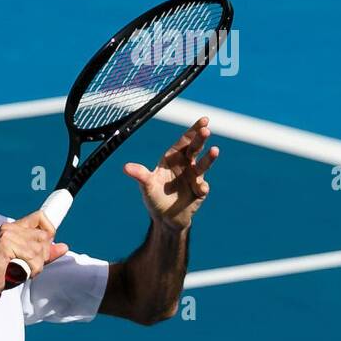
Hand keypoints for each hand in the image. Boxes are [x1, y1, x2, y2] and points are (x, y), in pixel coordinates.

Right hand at [0, 211, 69, 292]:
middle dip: (42, 255)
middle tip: (31, 265)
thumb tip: (64, 247)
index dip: (49, 229)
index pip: (40, 216)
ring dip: (35, 265)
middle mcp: (12, 228)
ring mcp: (7, 235)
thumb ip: (46, 253)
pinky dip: (30, 268)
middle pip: (42, 236)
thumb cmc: (6, 270)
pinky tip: (21, 271)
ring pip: (37, 249)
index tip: (45, 246)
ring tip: (25, 270)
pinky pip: (29, 256)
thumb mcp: (30, 260)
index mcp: (17, 227)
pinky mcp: (4, 245)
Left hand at [123, 116, 219, 232]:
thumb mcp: (147, 186)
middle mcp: (186, 164)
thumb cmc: (155, 198)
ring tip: (215, 151)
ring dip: (209, 158)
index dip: (193, 130)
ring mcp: (194, 176)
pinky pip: (203, 186)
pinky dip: (202, 186)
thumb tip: (126, 168)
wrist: (165, 219)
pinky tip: (200, 188)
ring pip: (203, 164)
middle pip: (195, 148)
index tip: (203, 121)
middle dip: (201, 139)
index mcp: (173, 158)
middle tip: (206, 130)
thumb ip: (140, 175)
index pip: (184, 141)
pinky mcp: (200, 190)